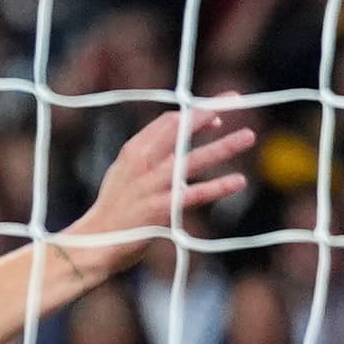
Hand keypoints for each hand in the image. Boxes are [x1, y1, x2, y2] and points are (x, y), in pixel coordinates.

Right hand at [52, 106, 255, 279]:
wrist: (94, 243)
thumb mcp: (124, 172)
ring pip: (195, 159)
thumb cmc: (114, 208)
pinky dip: (219, 187)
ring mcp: (153, 186)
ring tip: (249, 136)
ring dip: (225, 146)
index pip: (169, 121)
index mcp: (135, 150)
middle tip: (238, 100)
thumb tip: (176, 141)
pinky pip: (196, 194)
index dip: (195, 114)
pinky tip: (238, 181)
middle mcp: (144, 163)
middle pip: (182, 128)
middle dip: (211, 111)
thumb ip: (149, 154)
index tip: (217, 116)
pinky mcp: (162, 209)